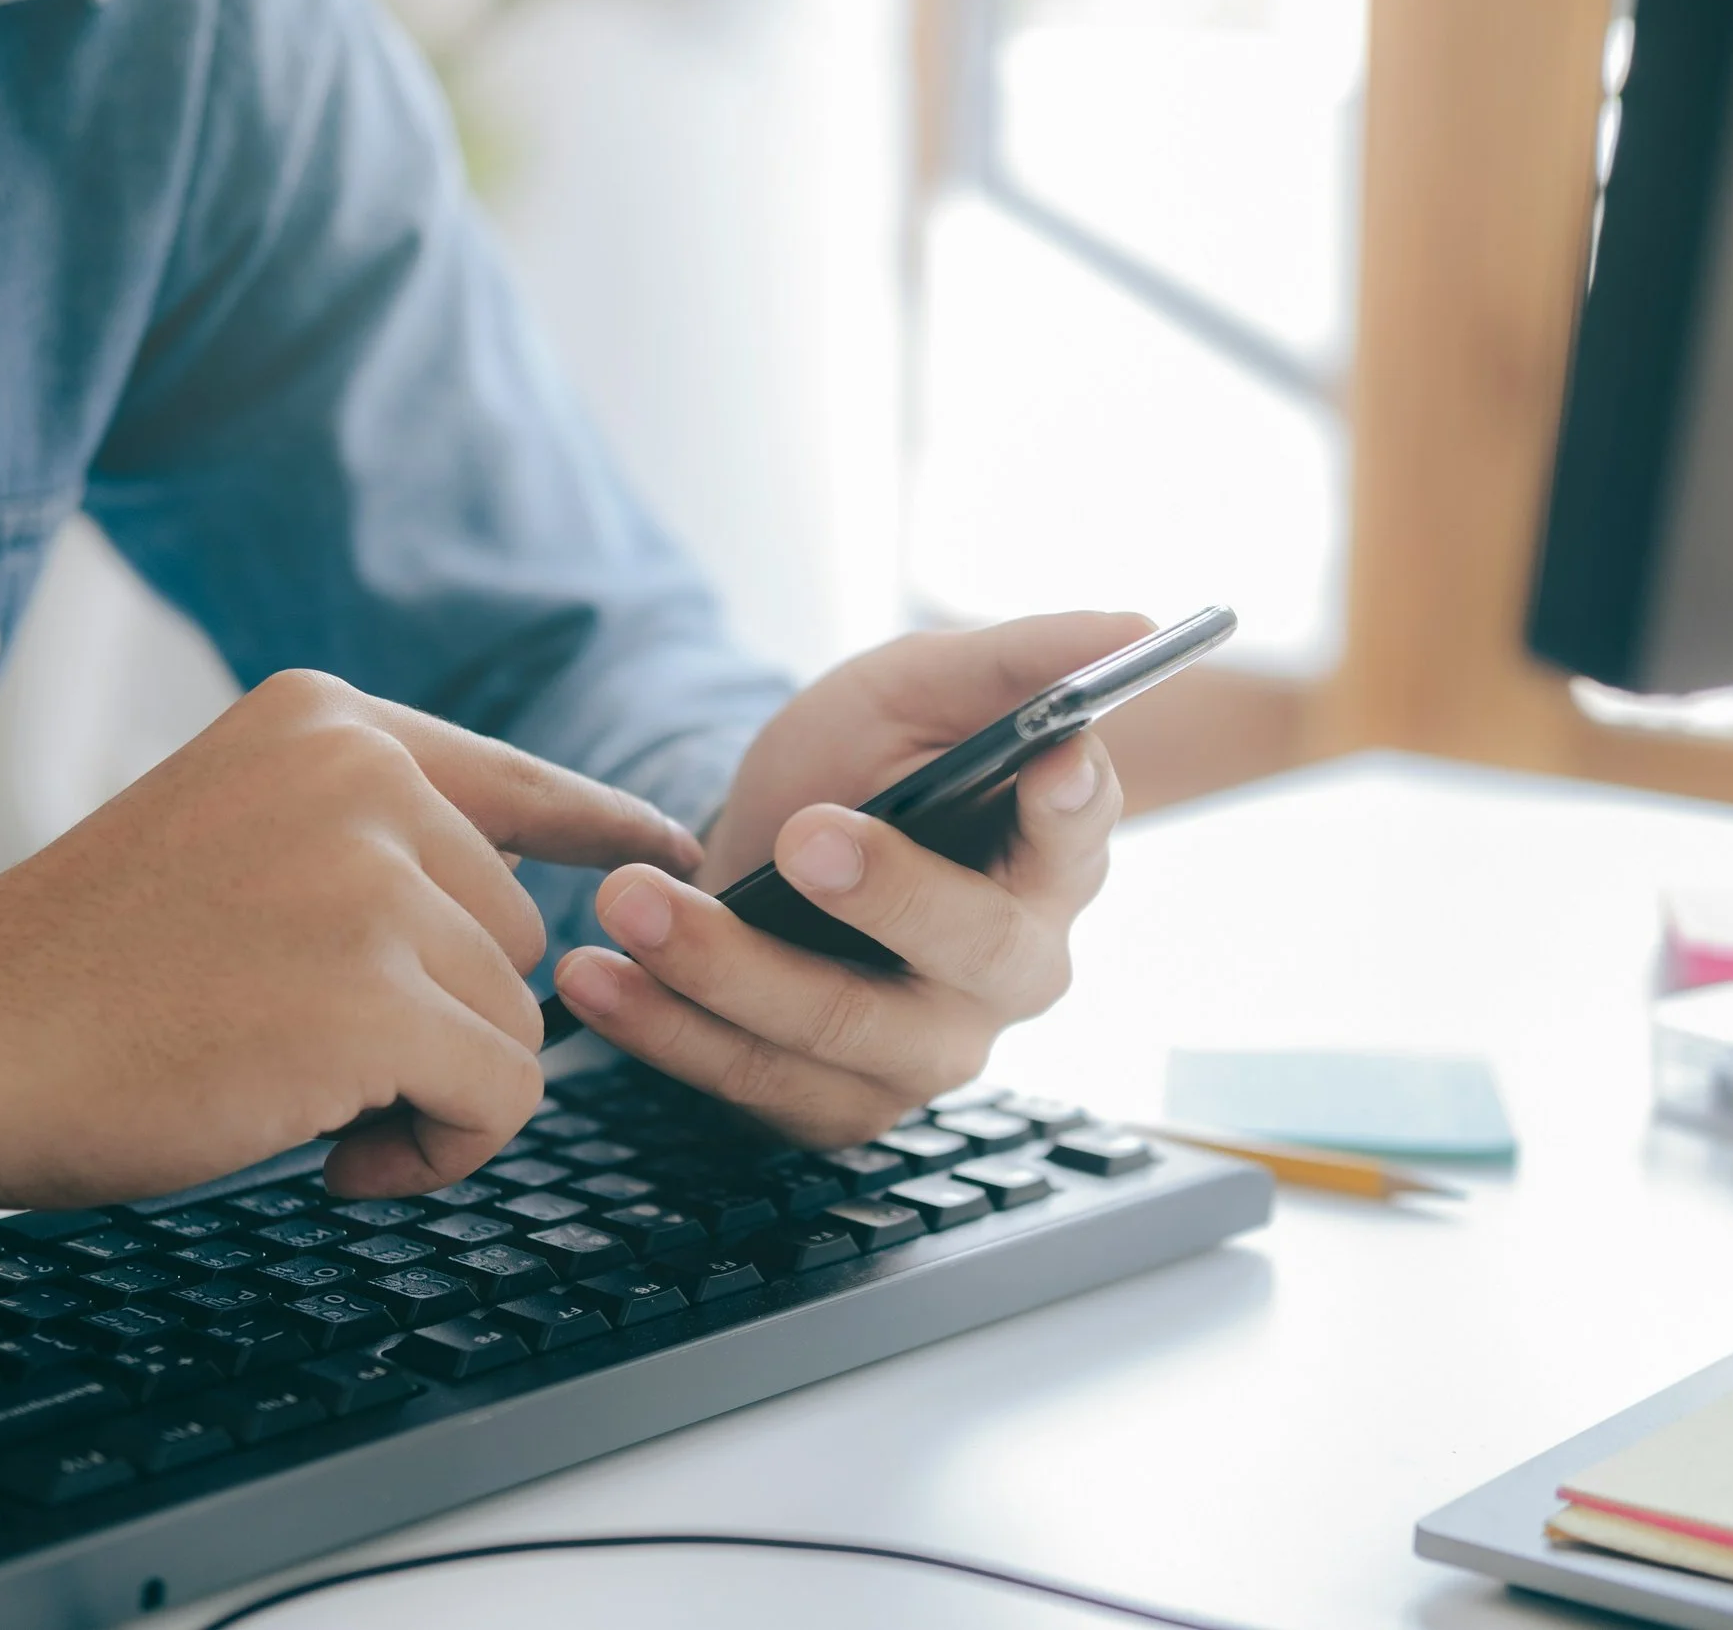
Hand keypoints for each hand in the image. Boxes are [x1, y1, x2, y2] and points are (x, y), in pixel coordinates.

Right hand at [0, 670, 700, 1277]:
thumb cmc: (75, 976)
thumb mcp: (236, 845)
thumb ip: (366, 851)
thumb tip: (528, 935)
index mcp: (327, 724)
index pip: (517, 777)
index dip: (606, 829)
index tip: (672, 856)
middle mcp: (364, 774)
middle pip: (515, 933)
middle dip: (442, 1022)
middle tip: (308, 1064)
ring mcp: (370, 878)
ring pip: (516, 1022)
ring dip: (431, 1093)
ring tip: (298, 1101)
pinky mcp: (375, 994)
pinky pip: (502, 1098)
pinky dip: (437, 1153)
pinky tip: (332, 1159)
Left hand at [550, 611, 1149, 1143]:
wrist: (761, 856)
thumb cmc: (862, 768)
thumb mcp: (913, 691)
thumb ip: (1010, 661)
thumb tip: (1134, 628)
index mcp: (1053, 858)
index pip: (1082, 832)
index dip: (1071, 804)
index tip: (1048, 759)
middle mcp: (1012, 971)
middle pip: (971, 952)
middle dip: (883, 892)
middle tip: (799, 832)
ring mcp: (930, 1052)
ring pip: (842, 1033)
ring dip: (725, 970)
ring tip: (630, 900)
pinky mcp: (842, 1103)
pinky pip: (757, 1085)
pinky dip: (667, 1034)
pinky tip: (598, 981)